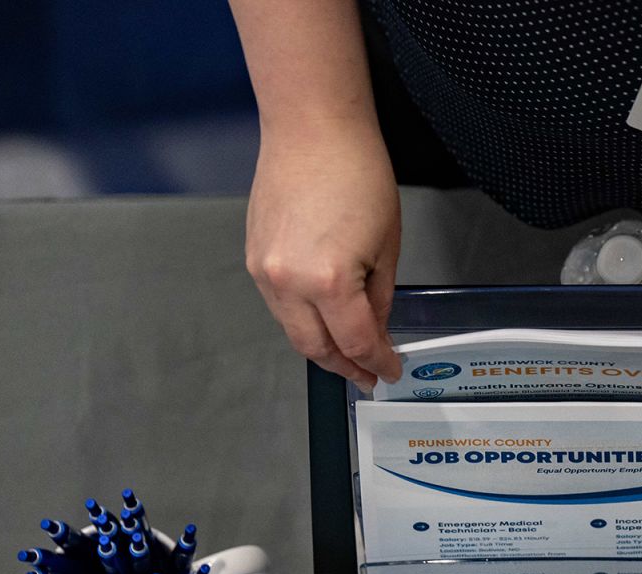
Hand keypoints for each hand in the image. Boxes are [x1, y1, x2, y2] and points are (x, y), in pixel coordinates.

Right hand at [245, 119, 401, 390]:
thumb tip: (376, 331)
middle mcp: (289, 282)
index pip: (356, 342)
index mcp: (329, 281)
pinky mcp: (253, 259)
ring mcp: (264, 272)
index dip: (376, 363)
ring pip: (293, 331)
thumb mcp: (387, 246)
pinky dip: (301, 321)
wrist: (313, 129)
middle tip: (366, 376)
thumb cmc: (355, 171)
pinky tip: (322, 321)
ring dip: (321, 348)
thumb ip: (379, 299)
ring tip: (347, 355)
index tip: (388, 372)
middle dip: (345, 367)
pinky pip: (278, 306)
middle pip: (317, 348)